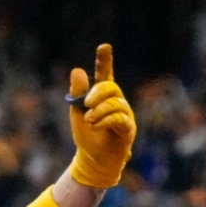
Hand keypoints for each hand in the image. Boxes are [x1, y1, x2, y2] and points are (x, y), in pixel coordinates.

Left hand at [67, 44, 136, 188]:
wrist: (92, 160)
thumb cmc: (87, 136)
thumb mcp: (77, 113)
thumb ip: (78, 93)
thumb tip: (77, 70)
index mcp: (102, 96)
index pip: (105, 74)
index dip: (105, 60)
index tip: (104, 46)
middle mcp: (116, 101)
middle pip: (110, 87)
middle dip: (97, 93)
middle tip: (85, 104)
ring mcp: (124, 113)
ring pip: (114, 103)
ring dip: (98, 111)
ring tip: (89, 121)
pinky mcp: (128, 127)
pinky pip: (119, 118)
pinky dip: (105, 120)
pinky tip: (95, 126)